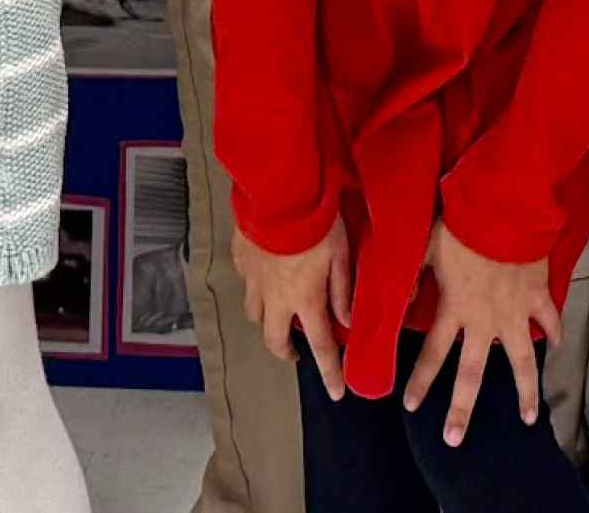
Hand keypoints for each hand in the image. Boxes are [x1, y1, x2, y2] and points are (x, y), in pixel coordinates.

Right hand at [232, 219, 350, 399]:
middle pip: (274, 341)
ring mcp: (252, 282)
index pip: (321, 345)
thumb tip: (348, 323)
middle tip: (297, 350)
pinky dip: (258, 286)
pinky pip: (248, 283)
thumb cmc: (318, 222)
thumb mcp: (342, 253)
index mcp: (305, 299)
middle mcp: (275, 299)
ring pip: (256, 314)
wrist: (277, 195)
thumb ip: (344, 290)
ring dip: (270, 318)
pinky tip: (267, 271)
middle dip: (286, 351)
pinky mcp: (240, 262)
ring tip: (282, 309)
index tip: (337, 394)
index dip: (330, 371)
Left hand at [403, 219, 558, 446]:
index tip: (411, 406)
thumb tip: (401, 301)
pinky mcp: (538, 295)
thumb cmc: (464, 224)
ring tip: (529, 418)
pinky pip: (550, 319)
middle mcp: (484, 321)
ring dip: (525, 391)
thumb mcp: (426, 246)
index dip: (420, 381)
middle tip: (453, 440)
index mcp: (454, 309)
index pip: (431, 354)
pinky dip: (555, 332)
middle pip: (471, 373)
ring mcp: (515, 312)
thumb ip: (412, 275)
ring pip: (521, 361)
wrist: (508, 208)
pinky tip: (557, 346)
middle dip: (461, 409)